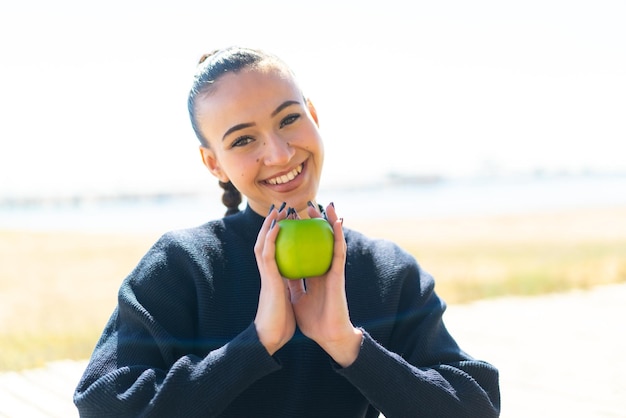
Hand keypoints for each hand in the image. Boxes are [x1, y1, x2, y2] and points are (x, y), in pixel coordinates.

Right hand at [253, 206, 294, 354]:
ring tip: (278, 210)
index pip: (275, 252)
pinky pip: (269, 254)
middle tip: (280, 209)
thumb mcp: (288, 301)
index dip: (278, 237)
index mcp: (274, 278)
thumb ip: (290, 289)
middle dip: (273, 225)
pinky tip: (278, 225)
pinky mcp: (269, 279)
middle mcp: (269, 273)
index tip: (287, 222)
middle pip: (267, 243)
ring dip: (270, 225)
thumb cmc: (281, 324)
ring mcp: (267, 275)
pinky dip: (272, 238)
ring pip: (264, 244)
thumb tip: (298, 284)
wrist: (271, 338)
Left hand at [287, 203, 362, 366]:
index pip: (305, 250)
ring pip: (331, 240)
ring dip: (328, 221)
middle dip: (313, 223)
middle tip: (305, 207)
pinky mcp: (339, 273)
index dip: (299, 235)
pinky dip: (338, 234)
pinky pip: (338, 250)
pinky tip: (337, 220)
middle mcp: (324, 268)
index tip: (291, 220)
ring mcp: (332, 270)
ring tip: (324, 205)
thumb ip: (290, 283)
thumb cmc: (311, 321)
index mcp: (313, 275)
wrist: (326, 335)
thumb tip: (277, 271)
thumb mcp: (295, 297)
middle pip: (318, 241)